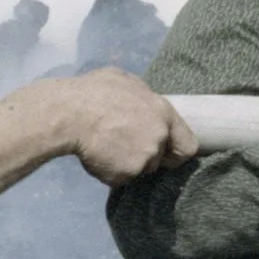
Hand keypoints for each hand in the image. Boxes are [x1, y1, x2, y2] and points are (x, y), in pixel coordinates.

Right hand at [55, 69, 197, 183]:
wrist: (70, 114)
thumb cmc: (93, 92)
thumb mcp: (124, 81)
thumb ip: (141, 97)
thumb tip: (141, 100)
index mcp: (163, 113)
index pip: (188, 144)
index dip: (176, 151)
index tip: (166, 153)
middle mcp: (160, 137)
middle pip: (159, 157)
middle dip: (144, 155)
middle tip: (121, 145)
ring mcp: (145, 157)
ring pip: (139, 168)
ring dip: (126, 163)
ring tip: (104, 147)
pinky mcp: (127, 173)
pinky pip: (120, 177)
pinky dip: (109, 171)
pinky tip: (96, 155)